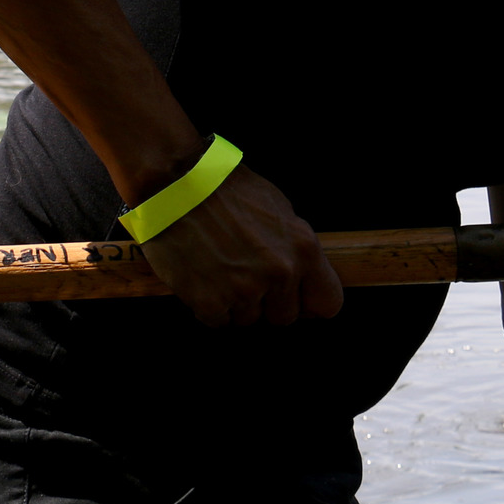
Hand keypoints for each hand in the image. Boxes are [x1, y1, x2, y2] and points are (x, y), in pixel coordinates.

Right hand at [138, 166, 343, 327]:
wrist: (176, 182)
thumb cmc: (226, 189)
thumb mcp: (278, 209)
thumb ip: (294, 247)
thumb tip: (302, 275)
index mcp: (303, 249)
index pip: (328, 302)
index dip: (310, 302)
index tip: (296, 299)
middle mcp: (279, 273)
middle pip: (284, 317)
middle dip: (267, 302)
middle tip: (245, 274)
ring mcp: (244, 290)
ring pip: (248, 320)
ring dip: (235, 303)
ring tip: (219, 267)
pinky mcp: (210, 302)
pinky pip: (218, 321)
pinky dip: (209, 305)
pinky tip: (202, 276)